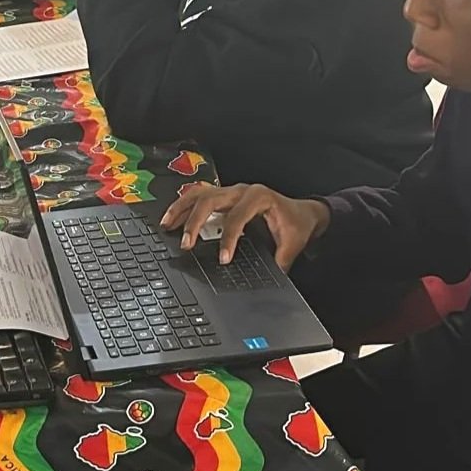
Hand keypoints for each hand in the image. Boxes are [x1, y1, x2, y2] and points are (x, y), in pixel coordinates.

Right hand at [161, 182, 329, 269]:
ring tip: (167, 226)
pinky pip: (199, 196)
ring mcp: (230, 191)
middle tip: (186, 244)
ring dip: (181, 209)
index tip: (223, 259)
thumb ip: (280, 261)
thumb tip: (269, 280)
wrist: (303, 211)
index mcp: (259, 197)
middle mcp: (241, 190)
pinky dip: (183, 206)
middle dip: (195, 221)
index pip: (238, 216)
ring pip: (199, 193)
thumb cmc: (296, 224)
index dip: (229, 238)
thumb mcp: (292, 243)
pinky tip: (173, 218)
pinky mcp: (224, 196)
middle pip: (210, 199)